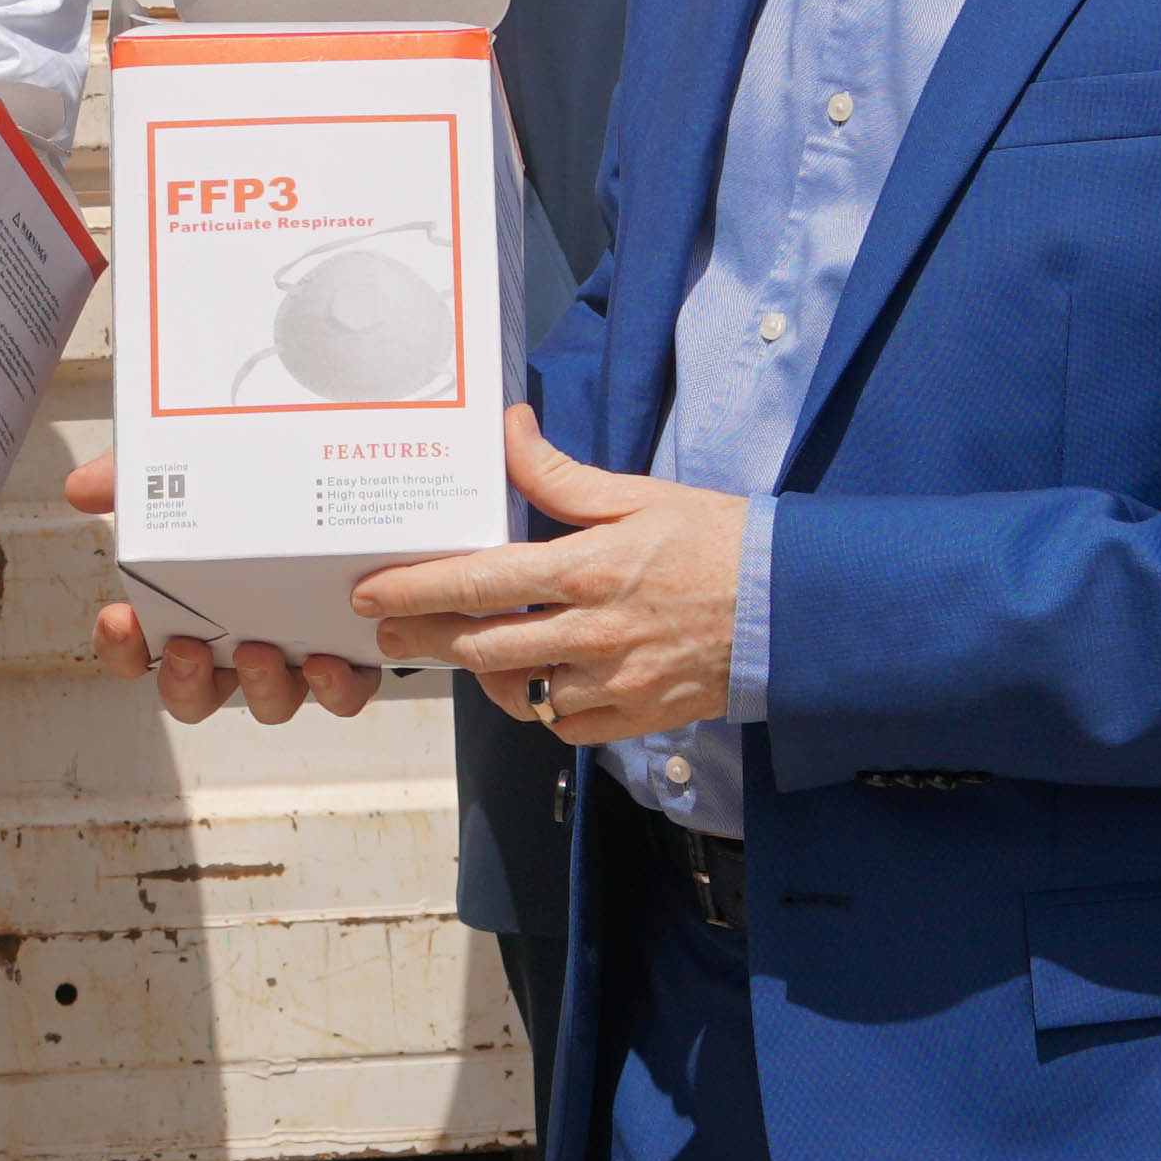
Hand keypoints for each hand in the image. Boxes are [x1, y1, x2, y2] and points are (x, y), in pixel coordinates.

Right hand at [62, 452, 379, 724]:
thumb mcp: (185, 470)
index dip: (120, 649)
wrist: (344, 473)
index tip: (117, 619)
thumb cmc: (255, 484)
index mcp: (188, 610)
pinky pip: (343, 691)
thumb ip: (131, 478)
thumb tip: (82, 488)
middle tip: (184, 648)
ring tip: (259, 651)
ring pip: (268, 701)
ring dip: (259, 688)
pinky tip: (326, 659)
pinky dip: (335, 687)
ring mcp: (292, 654)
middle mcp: (235, 643)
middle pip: (194, 693)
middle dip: (183, 681)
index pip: (136, 651)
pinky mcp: (352, 652)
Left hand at [348, 410, 746, 749]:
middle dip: (423, 639)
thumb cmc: (718, 542)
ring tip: (464, 653)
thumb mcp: (638, 495)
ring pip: (517, 694)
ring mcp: (614, 683)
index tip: (369, 591)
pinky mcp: (636, 718)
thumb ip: (560, 476)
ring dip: (482, 676)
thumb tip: (509, 432)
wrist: (791, 607)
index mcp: (587, 569)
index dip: (414, 589)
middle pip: (480, 646)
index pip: (478, 582)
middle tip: (387, 630)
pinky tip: (534, 683)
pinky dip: (541, 710)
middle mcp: (592, 632)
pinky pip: (565, 728)